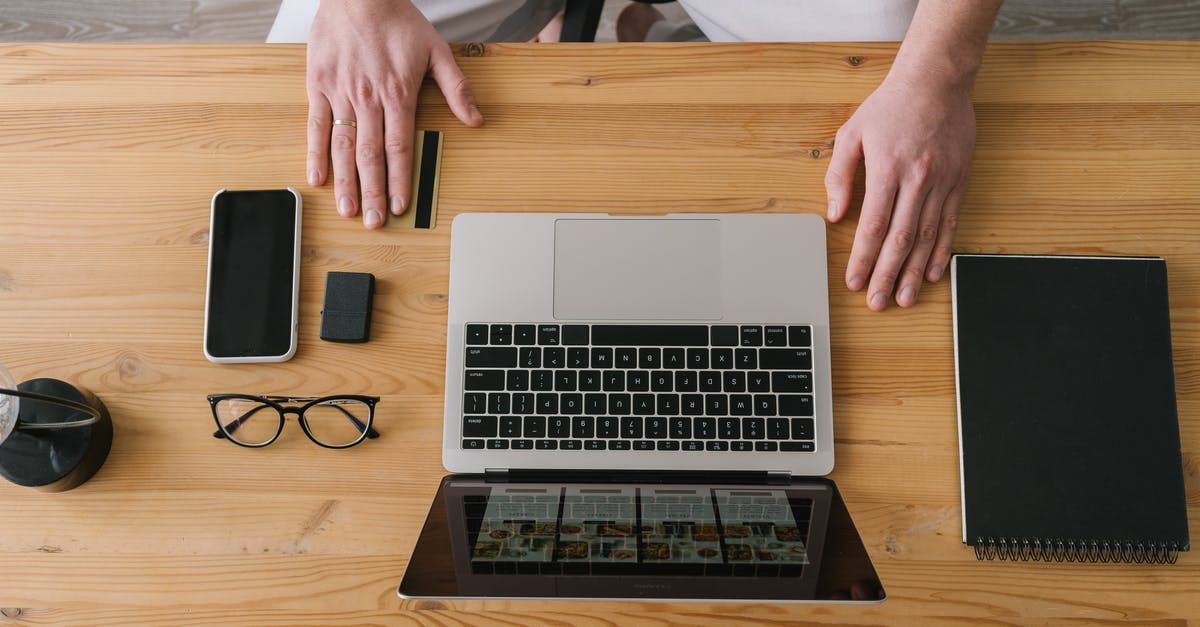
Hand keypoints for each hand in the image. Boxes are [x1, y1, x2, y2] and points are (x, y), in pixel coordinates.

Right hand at [306, 0, 482, 228]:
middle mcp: (367, 99)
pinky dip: (315, 153)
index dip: (400, 180)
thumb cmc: (397, 20)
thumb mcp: (437, 50)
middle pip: (370, 156)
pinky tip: (317, 177)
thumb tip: (475, 119)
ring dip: (345, 181)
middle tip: (373, 221)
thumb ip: (457, 88)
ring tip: (348, 209)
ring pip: (342, 146)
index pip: (399, 148)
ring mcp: (340, 94)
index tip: (401, 206)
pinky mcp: (318, 86)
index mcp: (397, 94)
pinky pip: (315, 126)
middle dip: (373, 192)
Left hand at [824, 72, 974, 309]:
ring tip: (903, 298)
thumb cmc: (890, 106)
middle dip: (887, 274)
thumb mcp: (851, 134)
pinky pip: (950, 223)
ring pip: (927, 236)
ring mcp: (942, 181)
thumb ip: (839, 175)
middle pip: (900, 238)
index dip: (863, 258)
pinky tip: (931, 272)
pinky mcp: (959, 180)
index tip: (855, 281)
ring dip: (913, 271)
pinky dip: (941, 251)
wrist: (936, 80)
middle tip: (878, 303)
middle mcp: (917, 179)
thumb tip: (835, 214)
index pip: (873, 225)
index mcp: (887, 169)